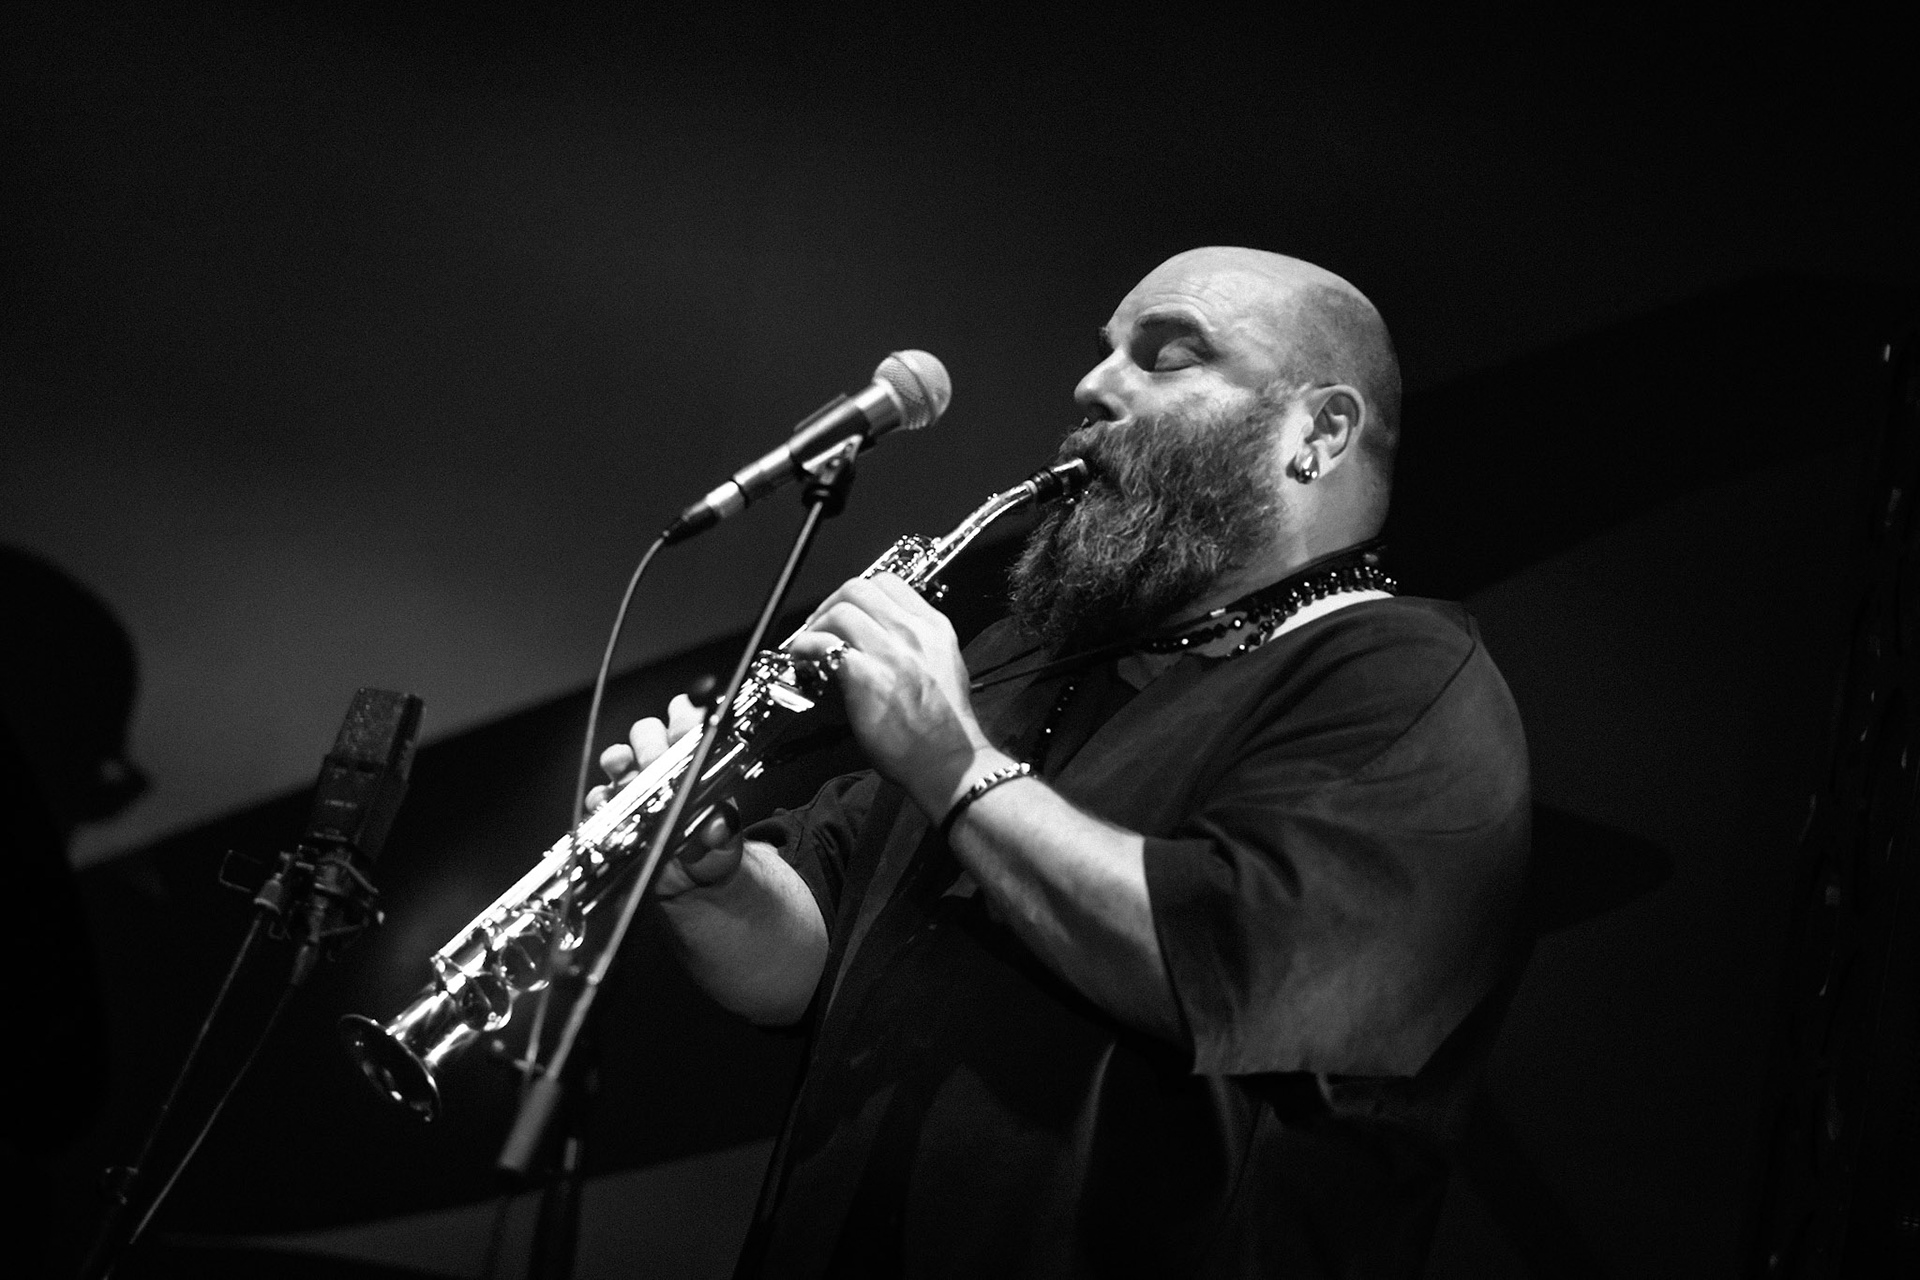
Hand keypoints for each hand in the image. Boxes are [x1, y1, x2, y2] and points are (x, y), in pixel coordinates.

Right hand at [587, 692, 742, 896]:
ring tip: (623, 771)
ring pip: (619, 756)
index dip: (684, 718)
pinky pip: (600, 796)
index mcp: (698, 759)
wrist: (693, 882)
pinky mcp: (615, 809)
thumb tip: (719, 824)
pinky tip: (606, 804)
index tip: (684, 731)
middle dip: (650, 744)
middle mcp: (663, 764)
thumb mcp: (726, 844)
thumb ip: (724, 833)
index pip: (689, 720)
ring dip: (618, 761)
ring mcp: (635, 784)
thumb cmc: (715, 850)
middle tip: (655, 762)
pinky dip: (600, 798)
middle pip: (648, 732)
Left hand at [788, 573, 993, 818]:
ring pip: (840, 610)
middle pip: (859, 588)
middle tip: (819, 624)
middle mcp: (912, 632)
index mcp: (933, 627)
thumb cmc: (945, 728)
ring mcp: (890, 651)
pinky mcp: (865, 675)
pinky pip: (824, 644)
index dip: (858, 594)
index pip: (888, 583)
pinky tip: (803, 659)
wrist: (947, 761)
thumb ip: (913, 646)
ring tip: (808, 645)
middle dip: (831, 602)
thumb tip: (874, 640)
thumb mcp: (941, 668)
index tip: (845, 609)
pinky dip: (806, 647)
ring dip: (815, 625)